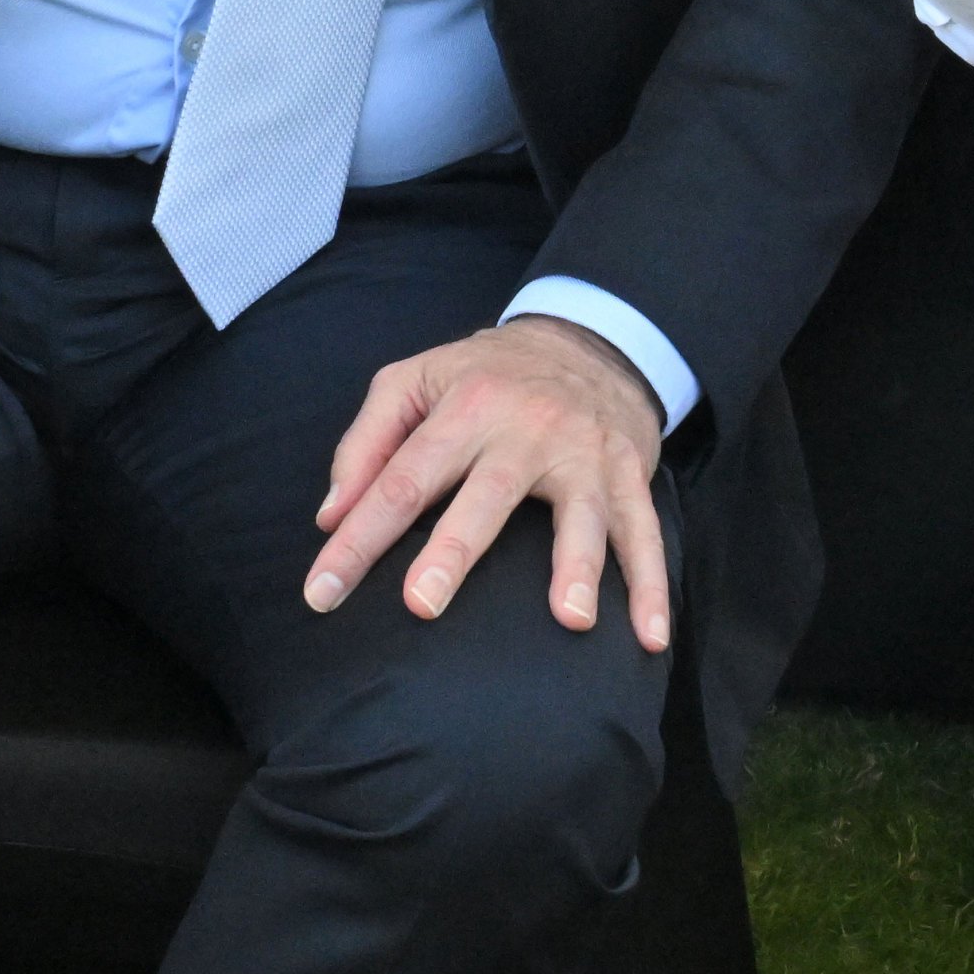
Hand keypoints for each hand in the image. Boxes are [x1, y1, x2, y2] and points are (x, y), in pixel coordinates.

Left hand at [310, 317, 669, 646]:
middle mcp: (528, 427)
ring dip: (578, 566)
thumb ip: (366, 442)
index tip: (321, 592)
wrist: (591, 338)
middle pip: (487, 494)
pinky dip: (651, 584)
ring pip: (582, 513)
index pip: (403, 477)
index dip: (359, 536)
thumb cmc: (488, 373)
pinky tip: (649, 636)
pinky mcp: (629, 473)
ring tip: (569, 619)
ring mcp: (585, 452)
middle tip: (421, 604)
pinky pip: (644, 532)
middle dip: (454, 549)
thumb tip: (330, 515)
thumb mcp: (415, 379)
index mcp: (467, 406)